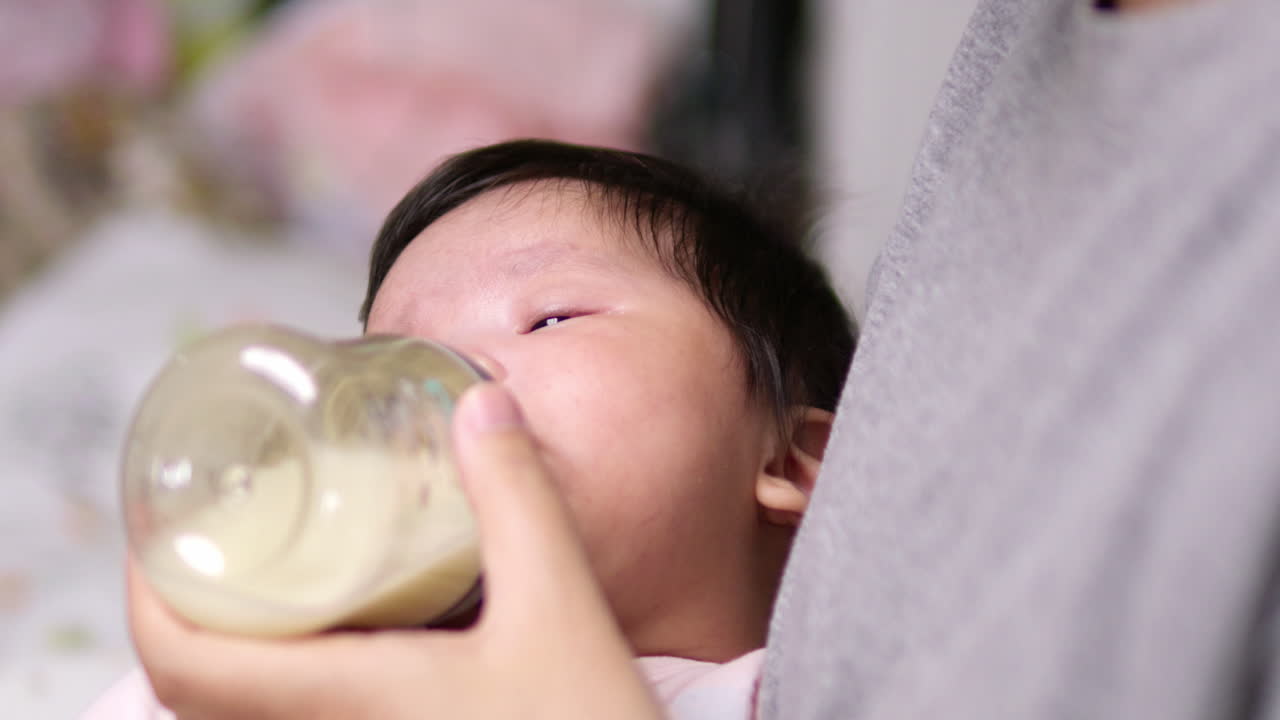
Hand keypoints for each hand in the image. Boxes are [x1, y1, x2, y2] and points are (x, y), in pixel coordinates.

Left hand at [128, 382, 663, 719]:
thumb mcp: (561, 608)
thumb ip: (518, 501)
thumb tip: (479, 405)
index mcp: (347, 698)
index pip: (184, 664)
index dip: (148, 594)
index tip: (159, 527)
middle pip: (198, 690)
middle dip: (186, 607)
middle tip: (220, 531)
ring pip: (247, 711)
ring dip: (233, 642)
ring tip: (270, 566)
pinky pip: (304, 718)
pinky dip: (290, 669)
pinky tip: (351, 625)